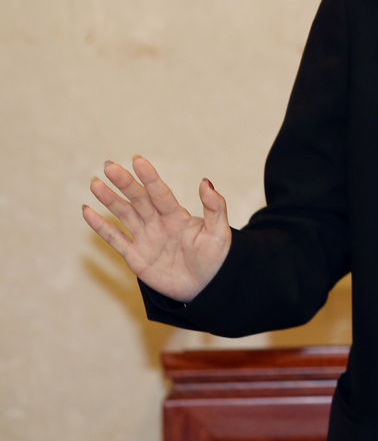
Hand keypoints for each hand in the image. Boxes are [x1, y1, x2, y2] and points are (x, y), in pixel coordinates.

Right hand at [83, 155, 230, 302]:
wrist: (206, 287)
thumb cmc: (215, 258)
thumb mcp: (219, 232)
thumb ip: (215, 207)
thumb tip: (206, 182)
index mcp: (177, 216)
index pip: (160, 193)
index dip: (149, 178)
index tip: (137, 160)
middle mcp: (159, 223)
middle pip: (139, 200)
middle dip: (125, 183)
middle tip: (110, 166)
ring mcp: (146, 238)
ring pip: (124, 215)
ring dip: (110, 200)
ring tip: (96, 183)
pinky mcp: (135, 257)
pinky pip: (115, 239)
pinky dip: (101, 226)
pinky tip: (88, 211)